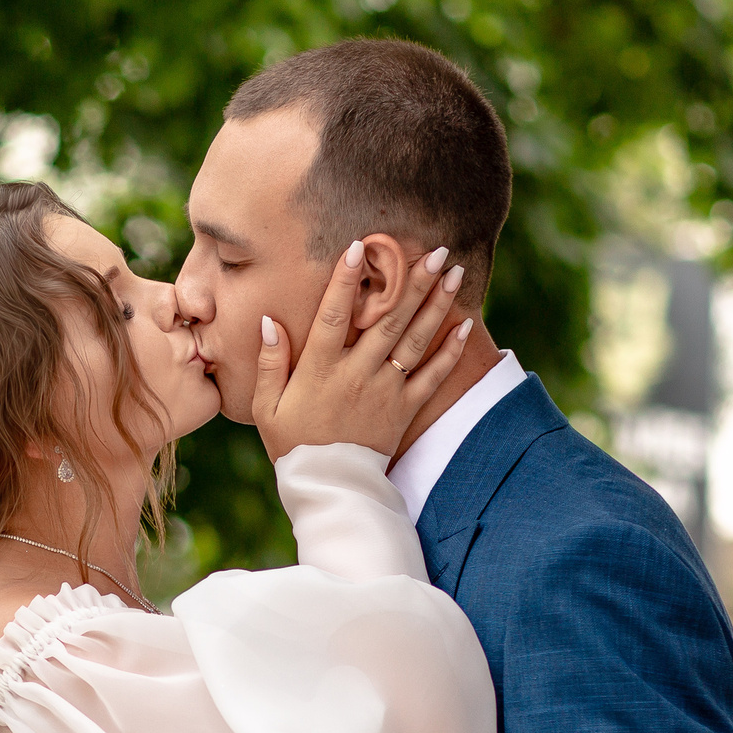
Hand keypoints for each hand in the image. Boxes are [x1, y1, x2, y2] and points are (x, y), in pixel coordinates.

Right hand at [254, 239, 471, 460]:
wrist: (329, 486)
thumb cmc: (292, 444)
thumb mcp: (267, 407)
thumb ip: (269, 363)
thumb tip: (269, 322)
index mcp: (320, 369)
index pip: (333, 315)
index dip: (344, 280)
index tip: (358, 246)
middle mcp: (356, 374)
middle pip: (388, 319)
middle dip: (412, 281)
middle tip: (435, 249)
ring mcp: (385, 391)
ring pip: (415, 339)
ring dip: (436, 303)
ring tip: (454, 272)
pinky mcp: (405, 409)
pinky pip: (432, 376)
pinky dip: (450, 351)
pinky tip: (465, 324)